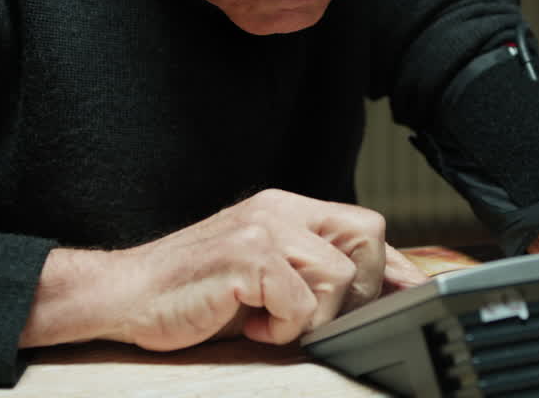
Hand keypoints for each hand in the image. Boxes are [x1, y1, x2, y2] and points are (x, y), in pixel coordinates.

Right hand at [20, 188, 427, 350]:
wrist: (124, 294)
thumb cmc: (192, 293)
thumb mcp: (263, 277)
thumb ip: (311, 275)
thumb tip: (379, 294)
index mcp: (286, 208)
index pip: (365, 228)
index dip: (396, 266)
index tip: (413, 293)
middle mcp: (279, 209)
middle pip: (369, 235)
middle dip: (361, 289)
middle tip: (314, 319)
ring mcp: (263, 228)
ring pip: (341, 276)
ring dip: (314, 317)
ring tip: (270, 323)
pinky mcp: (247, 256)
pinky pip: (301, 303)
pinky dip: (281, 329)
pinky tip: (249, 326)